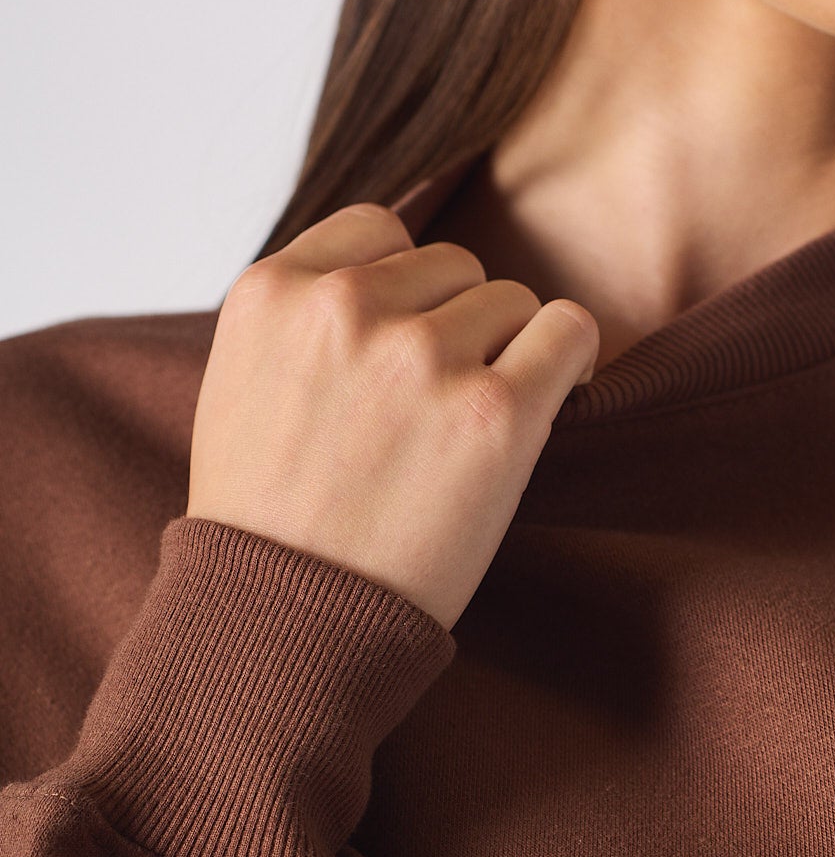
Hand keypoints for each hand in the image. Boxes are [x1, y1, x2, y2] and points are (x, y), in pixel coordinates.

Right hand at [186, 201, 598, 627]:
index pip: (379, 230)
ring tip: (463, 432)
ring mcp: (422, 357)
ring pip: (510, 301)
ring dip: (505, 355)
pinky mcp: (495, 413)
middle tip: (431, 413)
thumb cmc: (268, 525)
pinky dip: (569, 359)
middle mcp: (345, 308)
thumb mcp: (242, 386)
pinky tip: (553, 397)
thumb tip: (393, 274)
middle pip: (452, 266)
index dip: (404, 288)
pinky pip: (568, 334)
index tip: (401, 349)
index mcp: (272, 291)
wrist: (286, 626)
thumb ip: (304, 318)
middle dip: (454, 326)